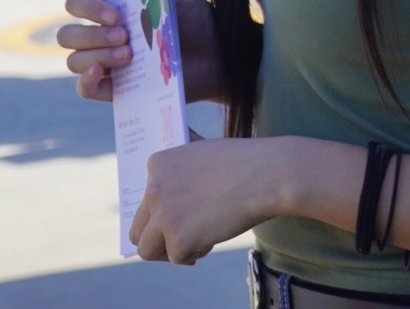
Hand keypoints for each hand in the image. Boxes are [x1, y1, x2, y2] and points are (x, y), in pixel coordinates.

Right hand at [61, 0, 222, 104]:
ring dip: (97, 55)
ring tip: (129, 54)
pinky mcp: (116, 89)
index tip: (116, 14)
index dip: (87, 7)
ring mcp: (107, 63)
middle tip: (125, 35)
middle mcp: (102, 37)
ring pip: (74, 60)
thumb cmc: (197, 18)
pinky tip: (100, 72)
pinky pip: (84, 89)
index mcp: (111, 11)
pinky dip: (85, 81)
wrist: (221, 51)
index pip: (77, 4)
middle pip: (68, 35)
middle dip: (92, 34)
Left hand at [131, 136, 281, 264]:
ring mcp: (165, 215)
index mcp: (158, 164)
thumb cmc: (246, 162)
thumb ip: (183, 165)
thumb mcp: (206, 150)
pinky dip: (194, 254)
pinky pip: (177, 257)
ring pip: (147, 249)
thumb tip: (177, 167)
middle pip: (139, 228)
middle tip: (182, 237)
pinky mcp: (179, 238)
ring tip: (193, 244)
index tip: (182, 213)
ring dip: (169, 250)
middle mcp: (154, 189)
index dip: (163, 211)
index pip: (144, 200)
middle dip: (159, 236)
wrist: (271, 174)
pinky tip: (212, 240)